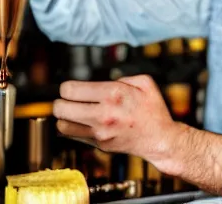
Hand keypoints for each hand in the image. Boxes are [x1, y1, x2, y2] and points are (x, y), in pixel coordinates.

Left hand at [53, 75, 179, 168]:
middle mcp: (103, 113)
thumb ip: (123, 77)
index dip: (66, 87)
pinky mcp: (100, 144)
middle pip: (61, 108)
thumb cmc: (153, 109)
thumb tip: (104, 81)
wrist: (160, 139)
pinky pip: (74, 136)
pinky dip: (72, 128)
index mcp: (113, 94)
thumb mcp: (144, 82)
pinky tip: (80, 122)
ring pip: (63, 125)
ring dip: (64, 117)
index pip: (71, 90)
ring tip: (71, 112)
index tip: (71, 88)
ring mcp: (100, 132)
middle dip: (60, 101)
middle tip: (66, 100)